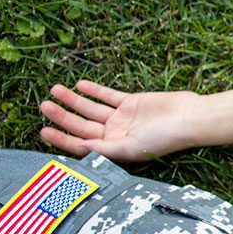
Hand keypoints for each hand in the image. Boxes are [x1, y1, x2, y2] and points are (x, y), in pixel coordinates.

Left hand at [39, 81, 201, 161]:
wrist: (189, 118)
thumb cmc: (164, 139)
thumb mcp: (130, 149)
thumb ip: (103, 149)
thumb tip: (77, 148)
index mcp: (114, 149)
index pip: (81, 144)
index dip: (61, 138)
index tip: (43, 131)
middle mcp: (116, 134)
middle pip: (82, 125)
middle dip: (63, 116)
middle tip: (44, 105)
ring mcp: (123, 117)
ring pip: (91, 108)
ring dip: (73, 100)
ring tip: (55, 90)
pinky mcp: (131, 102)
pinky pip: (108, 95)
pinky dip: (94, 90)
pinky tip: (79, 84)